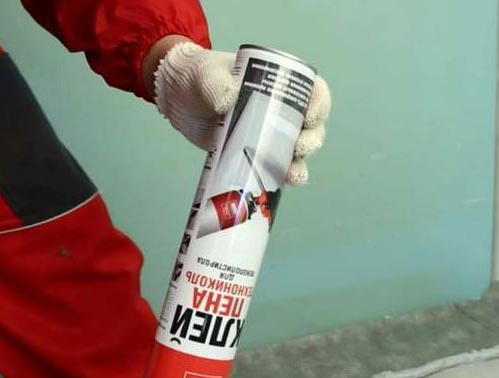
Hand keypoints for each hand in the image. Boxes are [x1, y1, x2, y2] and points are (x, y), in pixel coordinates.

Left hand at [150, 39, 330, 184]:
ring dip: (301, 163)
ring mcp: (271, 134)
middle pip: (312, 126)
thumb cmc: (198, 76)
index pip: (313, 92)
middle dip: (312, 139)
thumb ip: (215, 82)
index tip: (309, 117)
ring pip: (298, 150)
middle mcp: (282, 109)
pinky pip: (278, 167)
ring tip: (292, 172)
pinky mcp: (257, 154)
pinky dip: (283, 177)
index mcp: (279, 83)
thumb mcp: (206, 74)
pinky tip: (282, 183)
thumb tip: (228, 100)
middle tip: (299, 146)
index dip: (319, 105)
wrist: (179, 99)